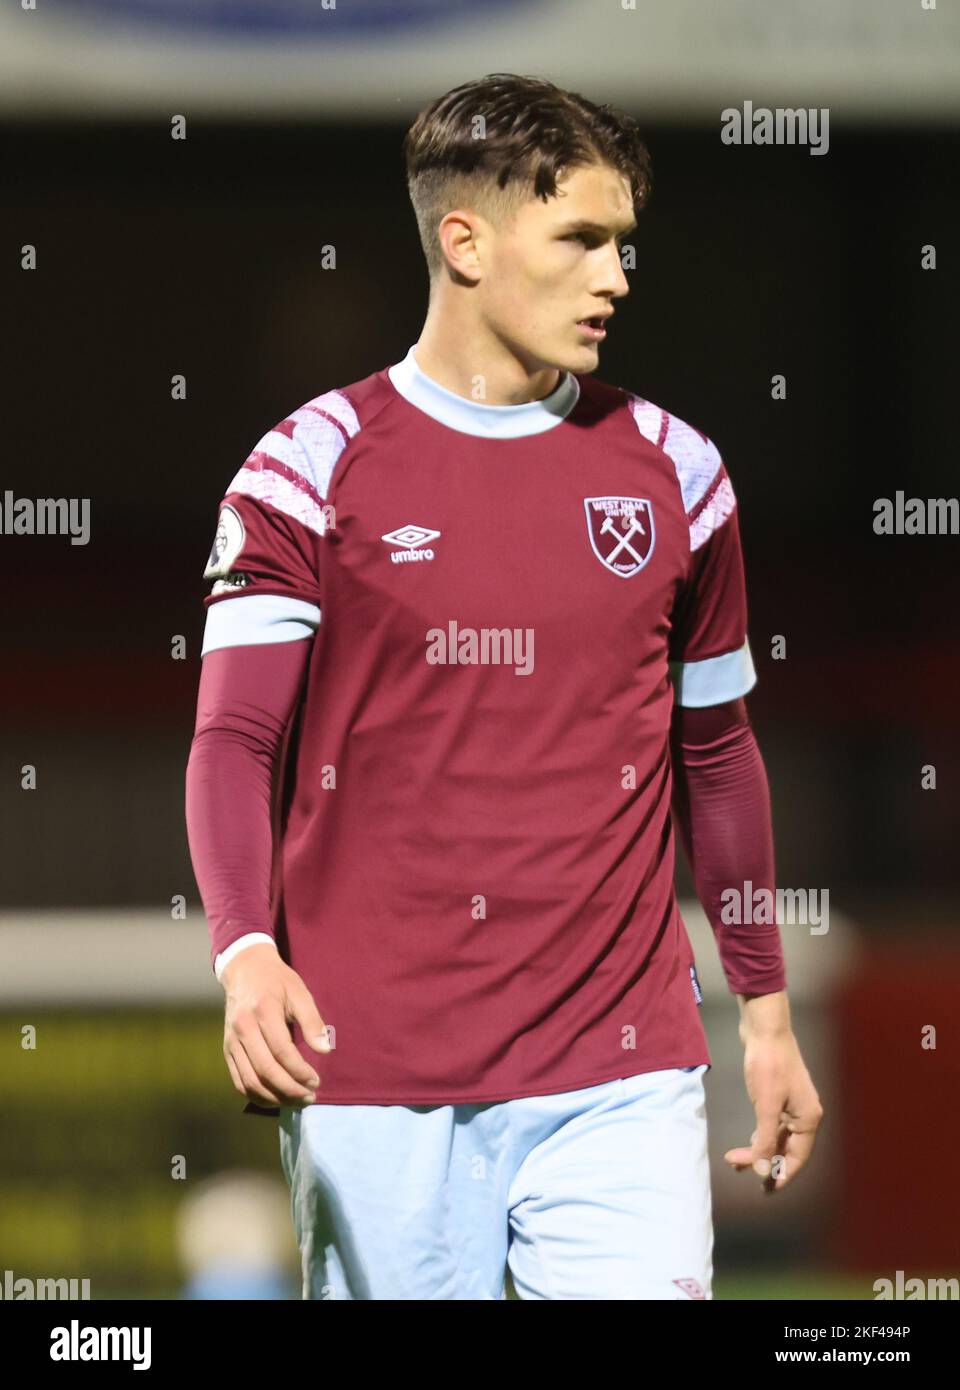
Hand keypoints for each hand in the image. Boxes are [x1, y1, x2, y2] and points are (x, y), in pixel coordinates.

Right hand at [221, 942, 330, 1106]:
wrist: (245, 970)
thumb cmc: (277, 981)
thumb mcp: (300, 992)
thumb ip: (312, 1021)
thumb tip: (325, 1050)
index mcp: (263, 1010)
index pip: (281, 1050)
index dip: (300, 1071)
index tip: (316, 1081)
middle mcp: (243, 1028)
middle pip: (265, 1070)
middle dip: (290, 1089)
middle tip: (310, 1097)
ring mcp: (231, 1041)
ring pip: (250, 1081)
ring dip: (274, 1097)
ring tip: (297, 1101)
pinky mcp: (227, 1050)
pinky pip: (239, 1081)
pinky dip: (257, 1096)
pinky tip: (276, 1099)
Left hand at [724, 1028, 823, 1192]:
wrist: (764, 1030)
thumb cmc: (768, 1066)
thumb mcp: (766, 1105)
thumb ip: (765, 1140)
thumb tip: (764, 1170)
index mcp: (808, 1119)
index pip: (798, 1157)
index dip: (783, 1175)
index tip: (766, 1190)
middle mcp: (804, 1114)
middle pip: (786, 1148)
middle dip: (765, 1161)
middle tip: (741, 1170)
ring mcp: (792, 1105)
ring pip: (777, 1137)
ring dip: (759, 1149)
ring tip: (735, 1160)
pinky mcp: (779, 1096)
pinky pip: (771, 1124)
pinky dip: (759, 1134)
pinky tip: (747, 1142)